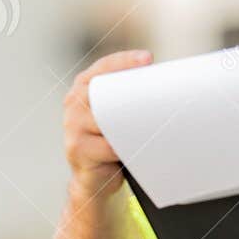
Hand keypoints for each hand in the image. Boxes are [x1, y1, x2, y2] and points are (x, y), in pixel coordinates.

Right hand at [63, 50, 151, 200]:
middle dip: (131, 92)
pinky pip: (108, 146)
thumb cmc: (109, 142)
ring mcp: (73, 126)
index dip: (125, 61)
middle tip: (159, 94)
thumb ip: (126, 99)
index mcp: (83, 88)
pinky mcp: (78, 149)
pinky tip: (137, 149)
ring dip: (132, 124)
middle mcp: (74, 104)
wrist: (93, 180)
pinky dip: (126, 148)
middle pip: (104, 91)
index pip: (103, 67)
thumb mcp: (115, 116)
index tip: (147, 59)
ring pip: (107, 119)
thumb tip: (166, 84)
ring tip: (154, 125)